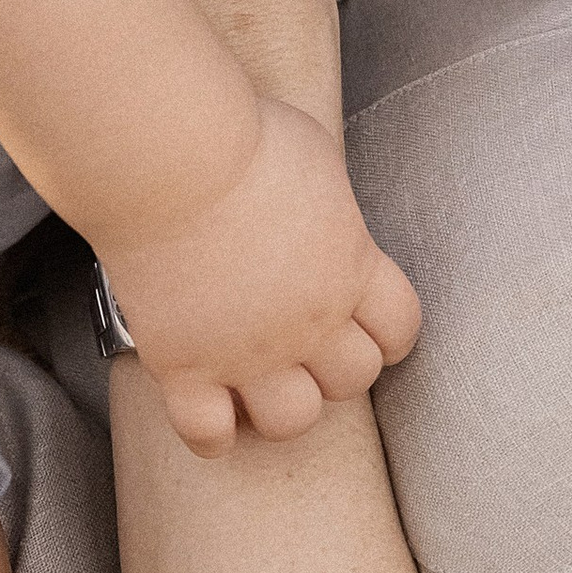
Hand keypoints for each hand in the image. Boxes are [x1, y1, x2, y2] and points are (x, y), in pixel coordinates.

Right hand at [105, 88, 422, 457]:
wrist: (171, 160)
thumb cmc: (243, 139)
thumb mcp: (318, 158)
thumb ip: (330, 202)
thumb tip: (324, 204)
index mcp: (351, 266)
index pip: (400, 328)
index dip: (389, 333)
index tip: (372, 330)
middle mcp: (310, 321)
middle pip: (352, 380)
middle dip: (336, 368)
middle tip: (309, 350)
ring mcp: (248, 352)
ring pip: (292, 421)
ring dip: (283, 407)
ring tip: (262, 385)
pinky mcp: (185, 366)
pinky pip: (208, 433)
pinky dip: (211, 432)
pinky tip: (208, 409)